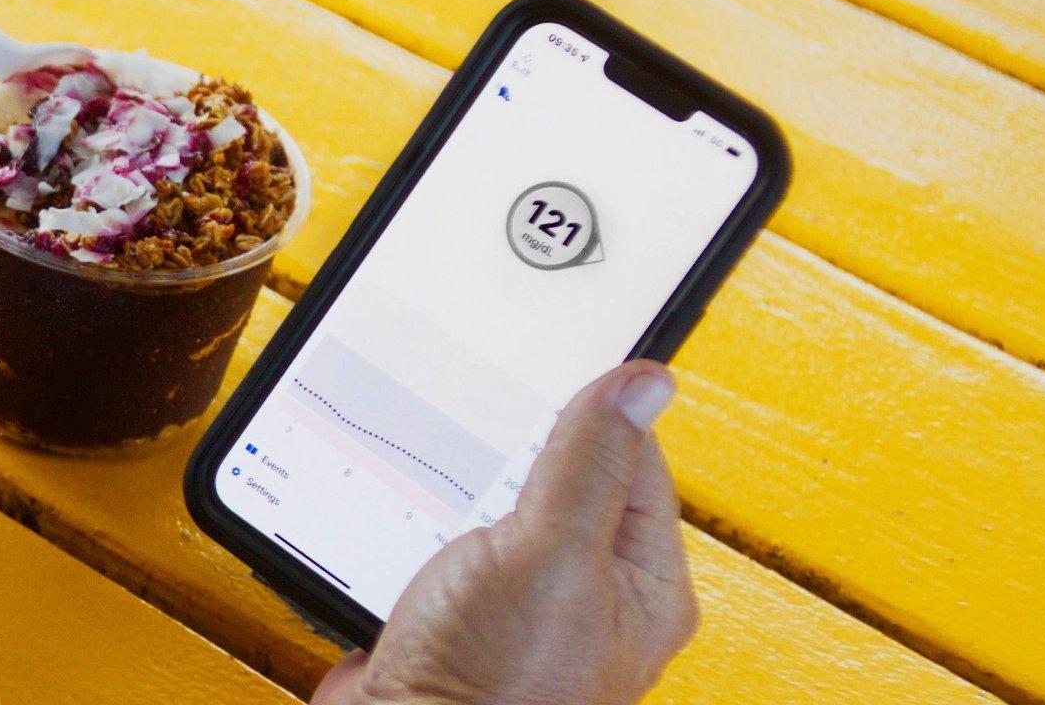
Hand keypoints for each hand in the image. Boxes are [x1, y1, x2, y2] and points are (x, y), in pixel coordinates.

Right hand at [313, 360, 697, 704]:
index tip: (549, 371)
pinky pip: (439, 539)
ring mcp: (519, 606)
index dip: (591, 414)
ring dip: (454, 488)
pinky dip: (414, 522)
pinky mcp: (457, 613)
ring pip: (490, 505)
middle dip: (511, 454)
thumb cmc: (494, 688)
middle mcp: (588, 595)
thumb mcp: (552, 555)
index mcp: (643, 584)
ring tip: (437, 494)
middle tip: (480, 439)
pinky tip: (399, 521)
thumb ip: (592, 464)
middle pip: (559, 478)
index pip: (634, 461)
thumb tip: (644, 383)